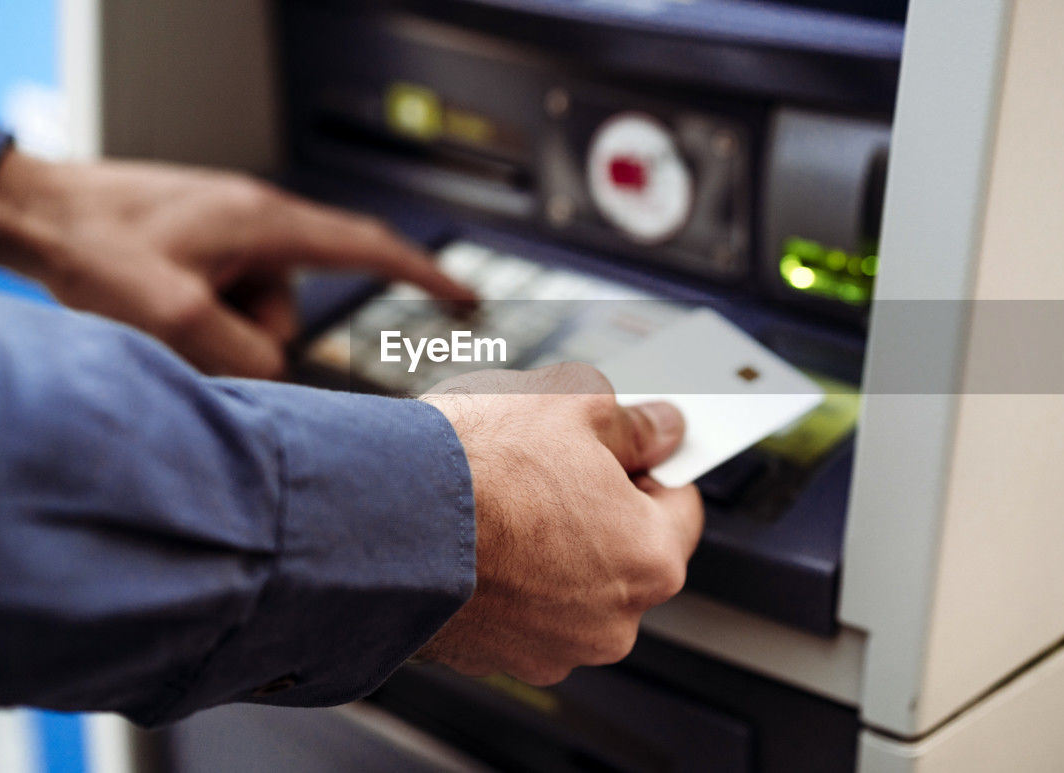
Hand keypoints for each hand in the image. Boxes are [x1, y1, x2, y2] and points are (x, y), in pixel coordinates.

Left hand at [0, 147, 475, 377]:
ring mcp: (229, 235)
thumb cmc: (96, 245)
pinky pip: (225, 301)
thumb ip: (241, 353)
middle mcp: (258, 222)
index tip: (467, 297)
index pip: (368, 248)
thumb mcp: (169, 314)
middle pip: (290, 307)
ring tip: (155, 311)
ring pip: (253, 312)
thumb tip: (276, 372)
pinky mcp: (205, 248)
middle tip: (183, 327)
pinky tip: (151, 305)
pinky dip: (196, 316)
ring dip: (212, 328)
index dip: (424, 276)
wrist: (36, 210)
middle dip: (248, 335)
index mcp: (268, 223)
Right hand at [417, 363, 703, 685]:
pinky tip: (476, 534)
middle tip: (555, 464)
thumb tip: (660, 428)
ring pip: (568, 586)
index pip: (682, 507)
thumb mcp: (575, 404)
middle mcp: (609, 622)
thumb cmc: (478, 465)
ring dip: (550, 548)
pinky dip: (504, 579)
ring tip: (503, 497)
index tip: (630, 448)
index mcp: (650, 560)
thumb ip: (633, 424)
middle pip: (625, 553)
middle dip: (597, 509)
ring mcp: (547, 648)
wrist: (380, 516)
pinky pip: (515, 610)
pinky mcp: (489, 658)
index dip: (653, 466)